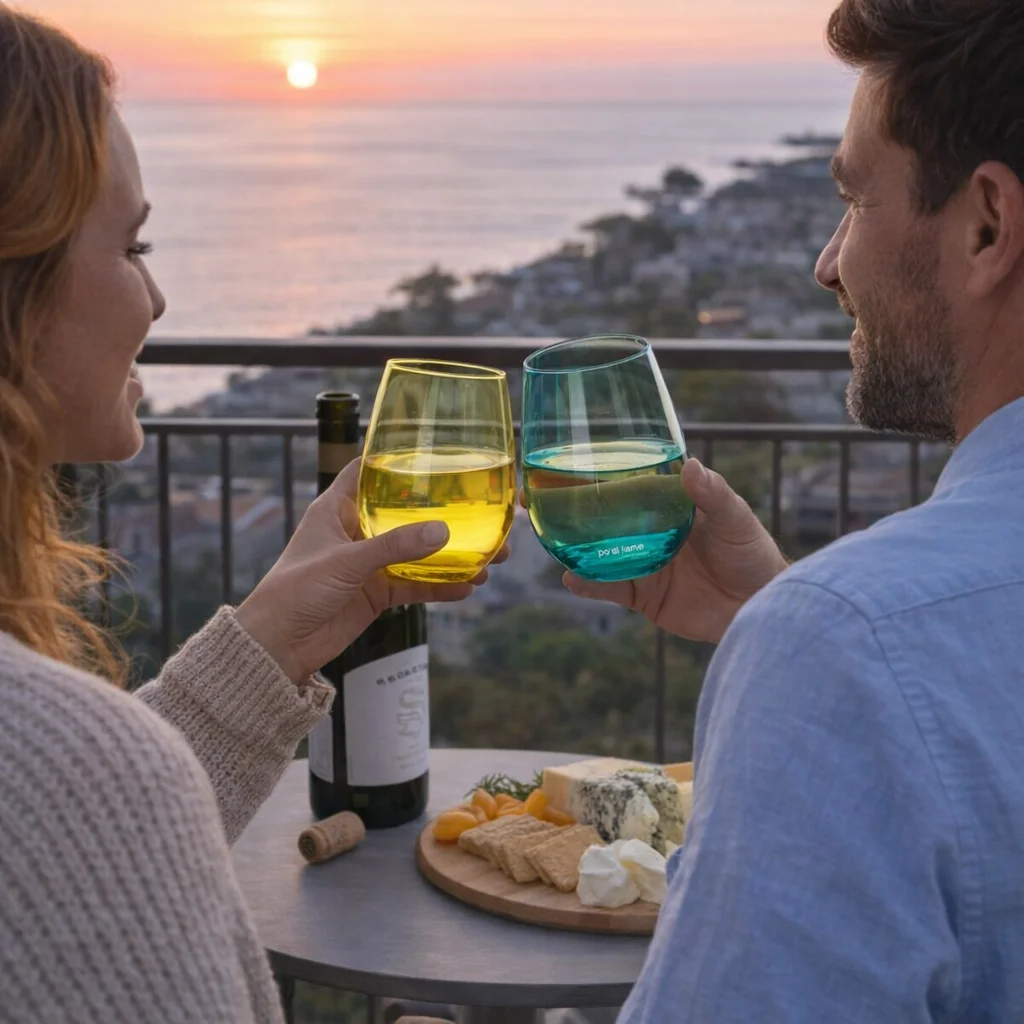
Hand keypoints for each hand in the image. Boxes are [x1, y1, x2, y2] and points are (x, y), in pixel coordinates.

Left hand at [236, 459, 506, 682]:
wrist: (277, 646)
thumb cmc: (294, 591)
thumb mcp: (346, 562)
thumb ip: (394, 546)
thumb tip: (443, 532)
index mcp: (336, 509)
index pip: (367, 470)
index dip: (395, 459)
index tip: (433, 451)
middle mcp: (355, 531)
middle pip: (407, 513)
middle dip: (445, 514)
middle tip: (486, 513)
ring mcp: (368, 563)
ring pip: (419, 552)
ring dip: (453, 554)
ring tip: (493, 556)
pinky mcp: (376, 593)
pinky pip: (416, 586)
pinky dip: (441, 586)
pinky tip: (469, 586)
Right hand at [548, 459, 786, 643]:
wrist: (761, 608)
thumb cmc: (754, 555)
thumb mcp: (736, 519)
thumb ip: (713, 494)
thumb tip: (691, 464)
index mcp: (667, 506)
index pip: (625, 485)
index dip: (597, 474)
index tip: (567, 460)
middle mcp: (648, 532)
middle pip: (601, 517)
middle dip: (570, 508)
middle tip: (535, 494)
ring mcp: (642, 563)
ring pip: (597, 552)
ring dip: (570, 545)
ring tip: (542, 534)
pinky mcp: (643, 596)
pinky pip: (609, 589)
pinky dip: (588, 584)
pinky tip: (569, 577)